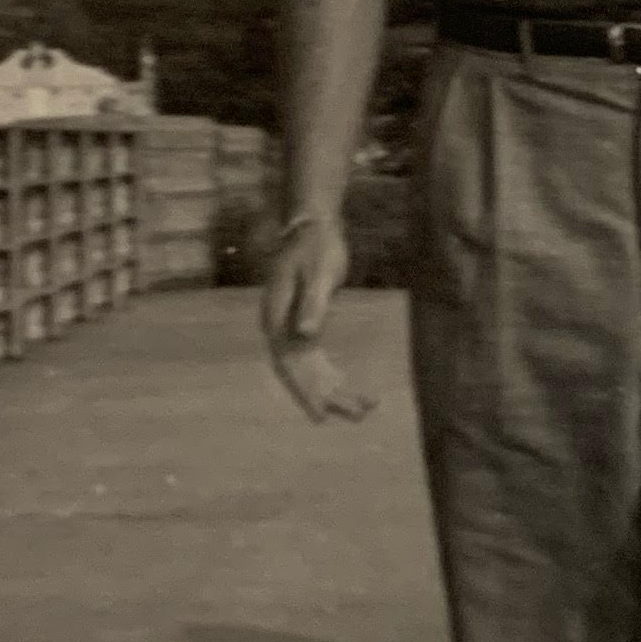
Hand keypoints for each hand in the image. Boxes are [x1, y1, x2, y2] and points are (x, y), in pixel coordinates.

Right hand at [259, 212, 374, 422]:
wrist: (311, 225)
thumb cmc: (317, 246)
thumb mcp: (319, 273)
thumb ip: (313, 304)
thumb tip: (306, 336)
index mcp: (277, 317)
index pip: (288, 364)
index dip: (304, 392)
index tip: (322, 416)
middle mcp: (279, 327)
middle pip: (300, 373)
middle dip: (327, 397)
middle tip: (359, 414)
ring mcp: (290, 327)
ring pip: (309, 369)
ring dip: (333, 390)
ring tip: (364, 408)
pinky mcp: (303, 324)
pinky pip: (316, 359)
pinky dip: (333, 374)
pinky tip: (350, 388)